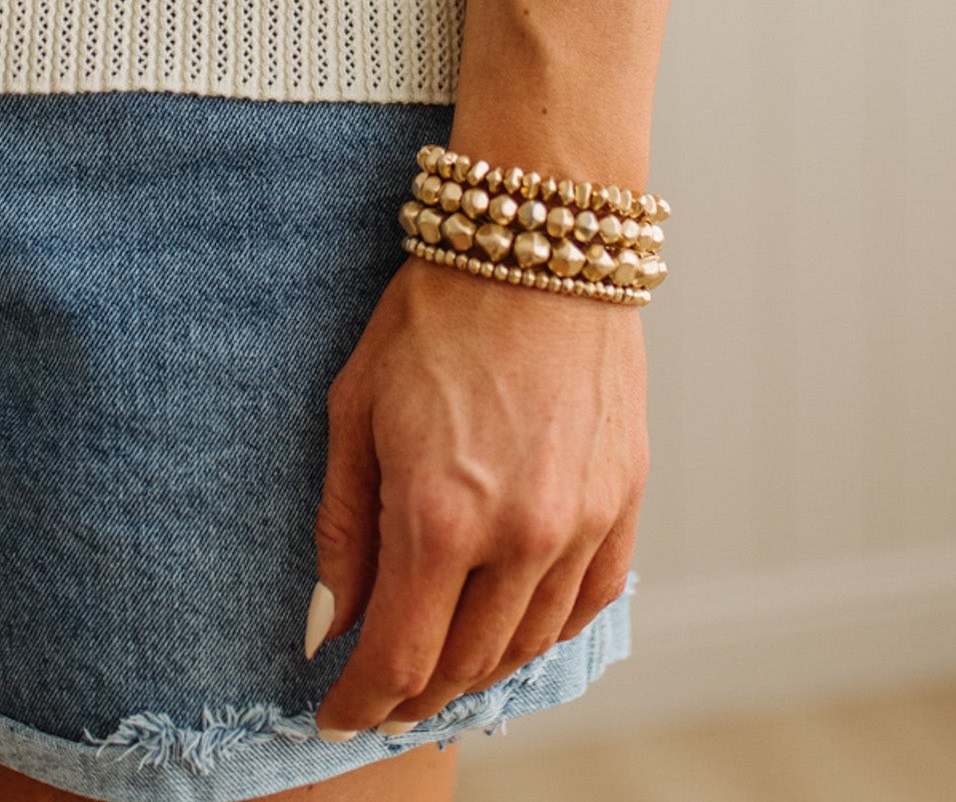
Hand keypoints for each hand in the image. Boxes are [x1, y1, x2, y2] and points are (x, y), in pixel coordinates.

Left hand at [308, 245, 647, 734]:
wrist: (537, 241)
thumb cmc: (433, 314)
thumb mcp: (355, 407)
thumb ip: (342, 525)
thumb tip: (331, 622)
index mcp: (439, 515)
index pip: (397, 659)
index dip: (359, 703)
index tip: (333, 715)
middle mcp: (519, 535)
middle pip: (463, 666)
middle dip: (412, 694)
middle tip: (378, 693)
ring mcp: (581, 522)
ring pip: (528, 645)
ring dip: (477, 667)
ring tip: (438, 660)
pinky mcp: (624, 499)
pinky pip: (589, 603)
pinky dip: (547, 629)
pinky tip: (513, 621)